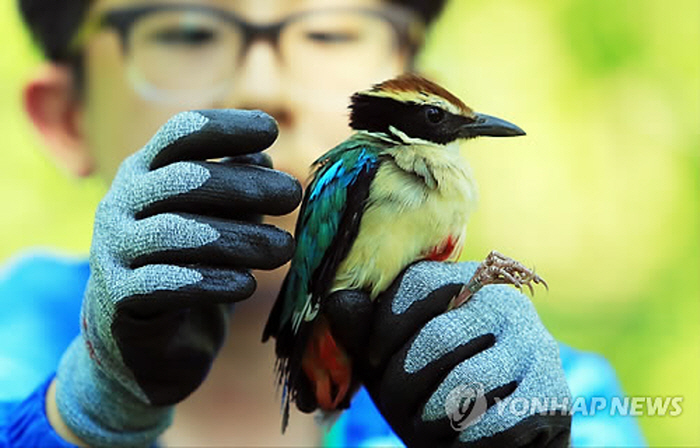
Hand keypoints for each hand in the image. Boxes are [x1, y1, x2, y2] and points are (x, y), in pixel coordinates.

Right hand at [55, 110, 301, 446]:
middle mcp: (120, 204)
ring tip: (285, 250)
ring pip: (176, 233)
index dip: (225, 128)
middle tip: (293, 196)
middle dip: (244, 186)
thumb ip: (233, 192)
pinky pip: (164, 285)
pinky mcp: (118, 300)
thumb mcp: (213, 223)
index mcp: (144, 174)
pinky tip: (246, 286)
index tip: (271, 129)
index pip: (180, 135)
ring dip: (238, 239)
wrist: (142, 345)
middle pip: (184, 180)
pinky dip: (210, 282)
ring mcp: (113, 251)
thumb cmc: (186, 269)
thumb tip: (263, 158)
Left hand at [323, 261, 571, 447]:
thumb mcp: (389, 361)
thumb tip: (339, 300)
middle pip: (437, 336)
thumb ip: (364, 331)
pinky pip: (498, 422)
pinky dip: (466, 443)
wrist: (490, 442)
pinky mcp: (554, 394)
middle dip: (402, 386)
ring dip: (431, 419)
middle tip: (398, 410)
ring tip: (428, 429)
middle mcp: (506, 304)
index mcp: (465, 283)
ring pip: (466, 382)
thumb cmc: (432, 393)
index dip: (382, 328)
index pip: (416, 283)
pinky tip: (463, 441)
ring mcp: (536, 346)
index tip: (372, 361)